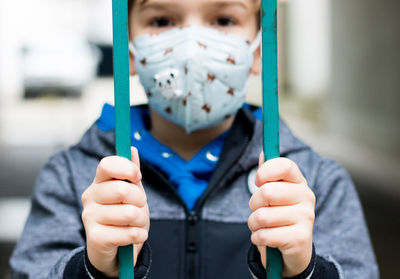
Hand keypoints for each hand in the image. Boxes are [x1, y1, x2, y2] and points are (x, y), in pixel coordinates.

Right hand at [81, 147, 149, 277]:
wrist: (117, 250)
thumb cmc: (125, 216)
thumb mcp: (133, 193)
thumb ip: (132, 173)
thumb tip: (132, 149)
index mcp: (99, 182)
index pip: (106, 164)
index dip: (126, 168)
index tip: (137, 176)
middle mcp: (90, 197)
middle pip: (122, 189)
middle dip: (140, 200)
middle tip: (138, 207)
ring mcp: (89, 217)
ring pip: (130, 214)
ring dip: (141, 221)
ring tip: (135, 224)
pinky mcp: (95, 238)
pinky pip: (129, 233)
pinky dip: (139, 235)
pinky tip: (134, 236)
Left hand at [248, 153, 315, 276]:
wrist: (293, 251)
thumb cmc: (279, 217)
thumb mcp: (273, 194)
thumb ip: (268, 174)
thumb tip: (263, 152)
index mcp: (299, 182)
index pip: (285, 166)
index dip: (265, 172)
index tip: (258, 182)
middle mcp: (306, 197)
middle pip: (267, 192)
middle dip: (254, 204)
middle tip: (259, 210)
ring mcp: (306, 218)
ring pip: (262, 216)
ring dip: (254, 224)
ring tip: (262, 226)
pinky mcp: (301, 238)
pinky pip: (264, 235)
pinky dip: (257, 238)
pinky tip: (265, 238)